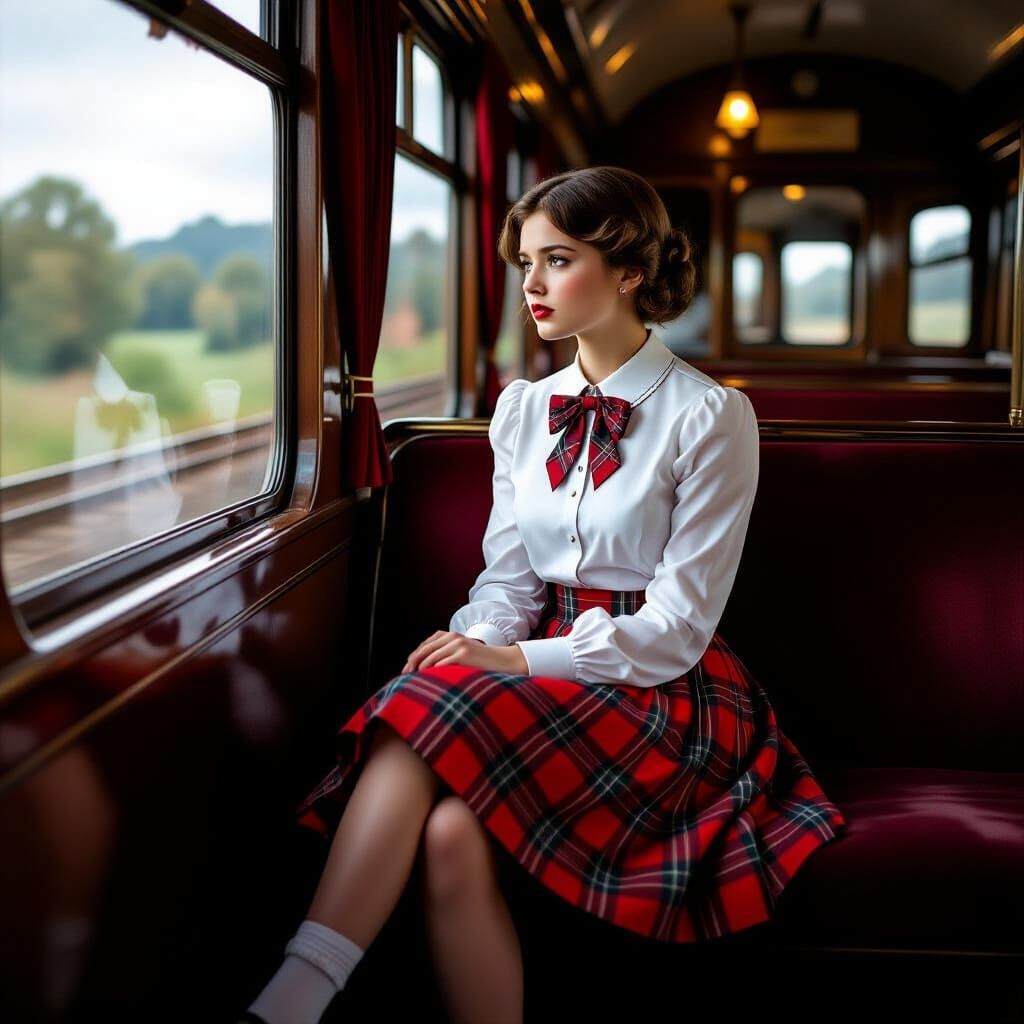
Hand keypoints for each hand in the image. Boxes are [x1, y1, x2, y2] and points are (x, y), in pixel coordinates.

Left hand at [402, 630, 528, 674]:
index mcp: (450, 635)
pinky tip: (430, 682)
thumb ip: (445, 654)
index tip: (406, 670)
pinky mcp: (463, 655)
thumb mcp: (462, 652)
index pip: (424, 645)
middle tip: (405, 676)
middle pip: (424, 650)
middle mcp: (452, 637)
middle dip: (412, 664)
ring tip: (414, 681)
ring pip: (430, 658)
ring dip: (420, 671)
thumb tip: (422, 667)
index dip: (413, 657)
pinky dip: (433, 673)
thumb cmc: (481, 662)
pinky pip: (441, 664)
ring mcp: (458, 645)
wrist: (503, 661)